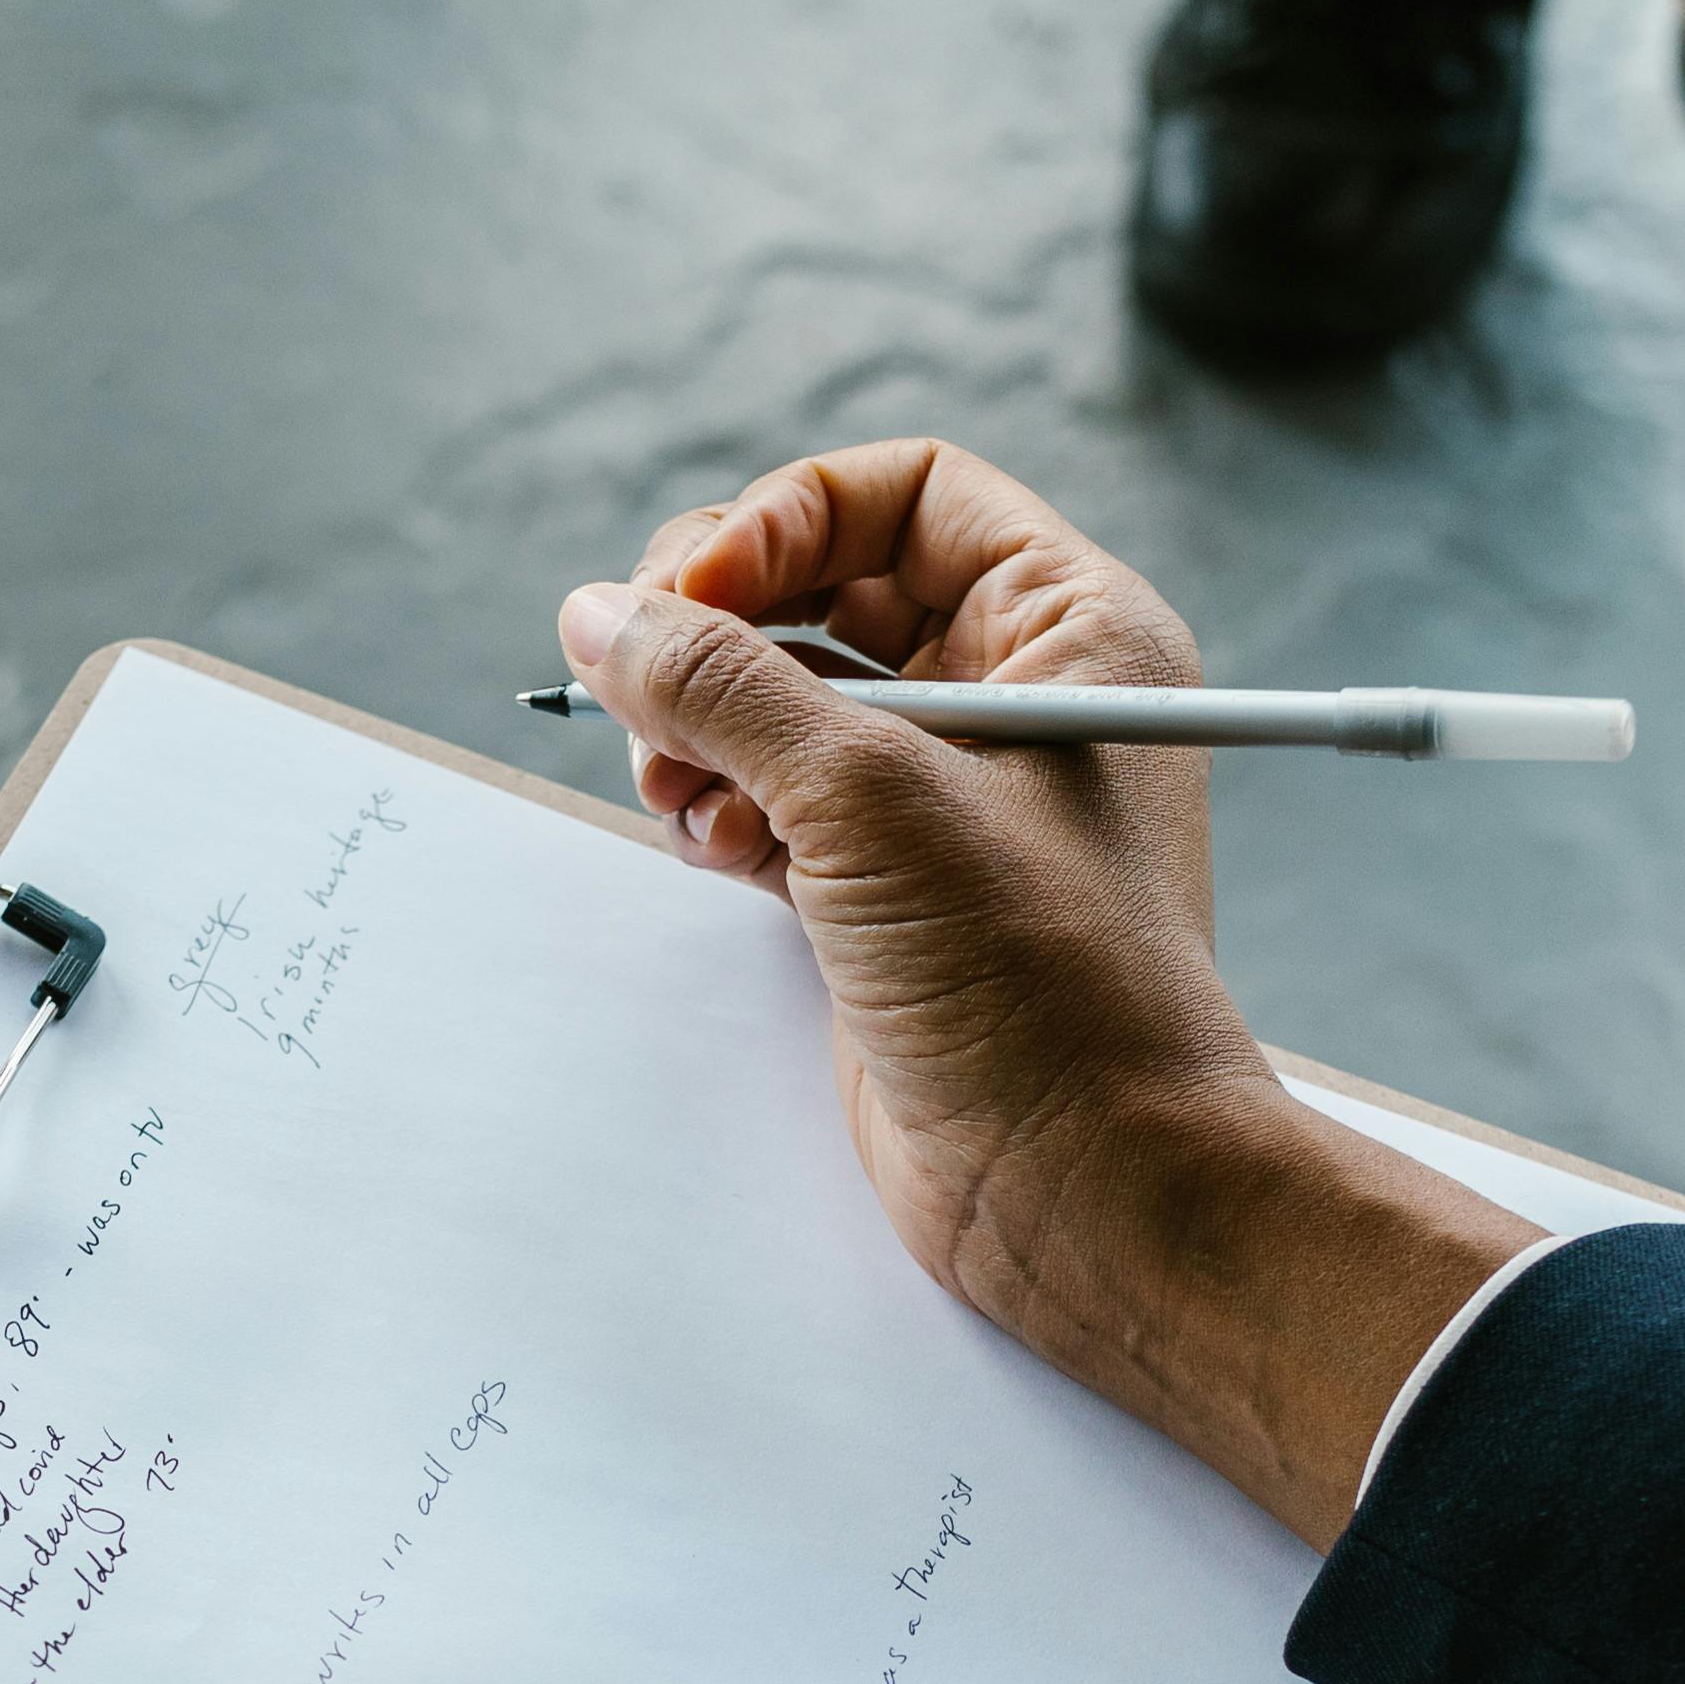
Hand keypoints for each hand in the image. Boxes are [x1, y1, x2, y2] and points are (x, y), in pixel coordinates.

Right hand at [562, 440, 1545, 1544]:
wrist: (1084, 1188)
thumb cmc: (1040, 985)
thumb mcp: (868, 799)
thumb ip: (723, 685)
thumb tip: (599, 613)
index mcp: (1070, 630)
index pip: (905, 495)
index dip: (786, 521)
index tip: (693, 593)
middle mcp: (1017, 696)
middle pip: (824, 588)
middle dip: (717, 626)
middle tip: (646, 686)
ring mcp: (949, 797)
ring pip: (784, 698)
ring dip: (700, 723)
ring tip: (672, 784)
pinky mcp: (893, 889)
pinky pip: (775, 796)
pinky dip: (720, 805)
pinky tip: (708, 845)